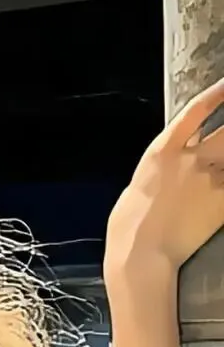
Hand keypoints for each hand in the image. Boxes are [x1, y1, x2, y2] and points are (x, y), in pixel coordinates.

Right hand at [106, 79, 223, 278]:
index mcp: (164, 150)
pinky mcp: (222, 203)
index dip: (216, 94)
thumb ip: (166, 165)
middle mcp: (191, 159)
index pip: (196, 110)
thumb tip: (178, 160)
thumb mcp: (144, 181)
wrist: (140, 252)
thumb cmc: (131, 223)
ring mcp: (209, 180)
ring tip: (221, 170)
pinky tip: (221, 199)